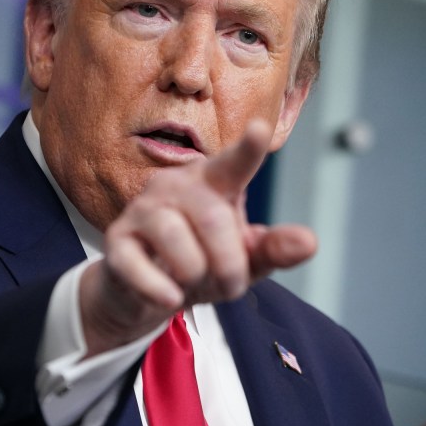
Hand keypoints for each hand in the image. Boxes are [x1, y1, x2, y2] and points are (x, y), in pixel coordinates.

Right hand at [78, 120, 316, 355]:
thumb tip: (309, 242)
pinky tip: (169, 297)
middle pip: (213, 219)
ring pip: (176, 239)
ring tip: (194, 285)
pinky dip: (158, 289)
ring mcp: (143, 209)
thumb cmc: (203, 263)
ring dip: (196, 275)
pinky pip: (137, 265)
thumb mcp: (244, 260)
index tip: (260, 129)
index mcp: (213, 182)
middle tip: (231, 286)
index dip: (247, 148)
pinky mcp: (117, 241)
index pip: (233, 163)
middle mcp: (176, 185)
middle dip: (229, 265)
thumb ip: (274, 249)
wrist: (148, 292)